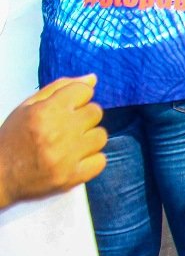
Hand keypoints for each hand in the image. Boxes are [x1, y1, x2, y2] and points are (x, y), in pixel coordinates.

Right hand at [0, 75, 107, 209]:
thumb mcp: (28, 107)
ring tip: (71, 144)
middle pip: (95, 112)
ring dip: (89, 138)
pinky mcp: (71, 177)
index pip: (84, 91)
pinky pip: (101, 161)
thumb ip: (60, 88)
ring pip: (100, 136)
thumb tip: (92, 79)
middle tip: (67, 127)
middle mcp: (58, 132)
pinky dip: (91, 160)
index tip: (69, 106)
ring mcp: (67, 156)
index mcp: (45, 112)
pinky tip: (76, 159)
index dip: (78, 97)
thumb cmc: (12, 139)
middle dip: (83, 117)